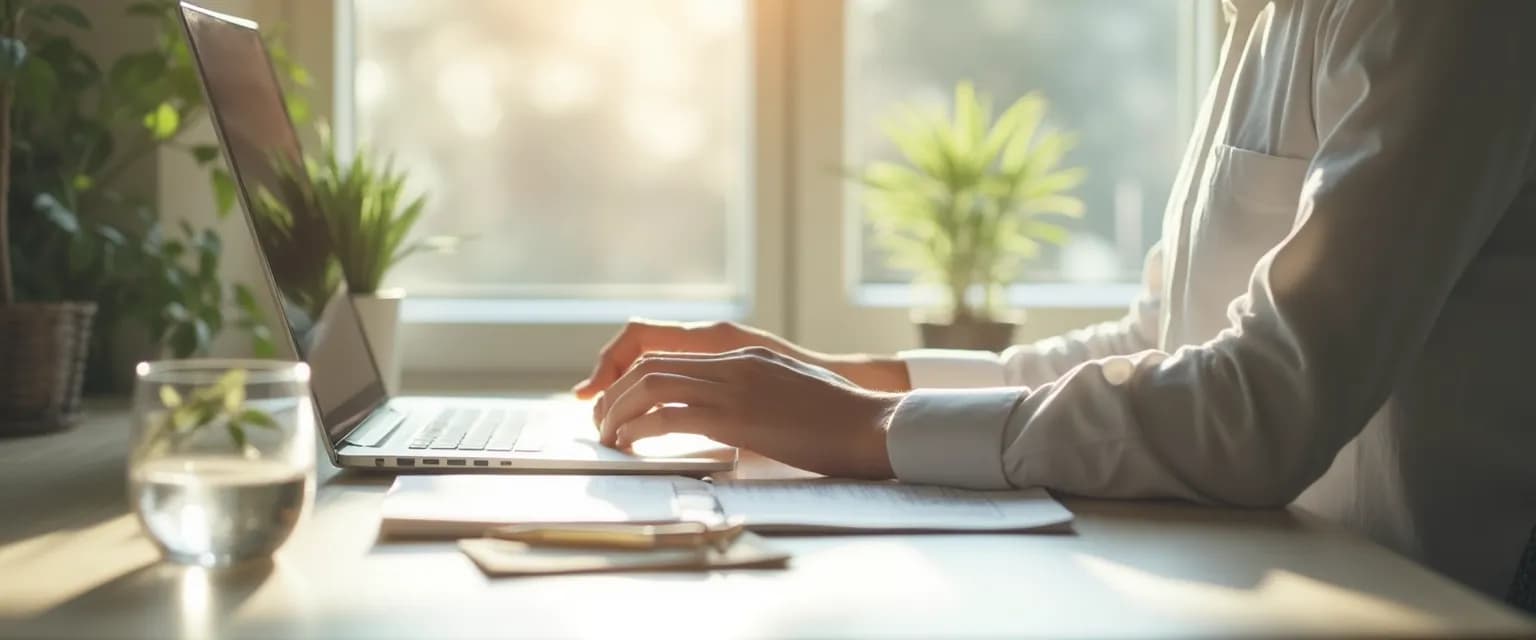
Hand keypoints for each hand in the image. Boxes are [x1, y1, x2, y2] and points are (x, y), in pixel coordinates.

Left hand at [593, 347, 900, 479]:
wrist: (872, 425)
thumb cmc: (840, 423)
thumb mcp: (790, 397)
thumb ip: (755, 398)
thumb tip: (729, 422)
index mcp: (745, 357)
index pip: (671, 357)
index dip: (634, 379)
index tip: (617, 405)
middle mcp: (734, 364)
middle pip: (651, 366)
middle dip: (615, 394)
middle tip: (599, 421)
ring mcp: (735, 387)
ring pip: (652, 386)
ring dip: (619, 411)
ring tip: (606, 435)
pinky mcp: (738, 417)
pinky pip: (671, 416)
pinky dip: (639, 429)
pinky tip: (629, 444)